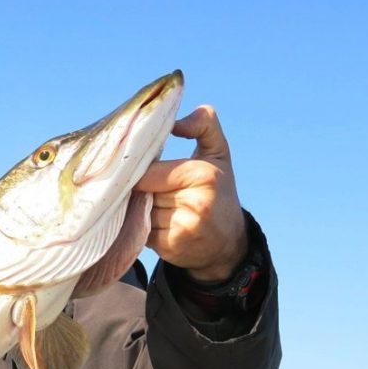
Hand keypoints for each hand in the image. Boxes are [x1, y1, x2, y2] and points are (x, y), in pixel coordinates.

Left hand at [135, 104, 247, 281]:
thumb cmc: (219, 191)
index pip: (148, 169)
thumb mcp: (218, 154)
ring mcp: (183, 228)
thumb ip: (204, 125)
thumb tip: (176, 121)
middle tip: (156, 191)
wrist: (228, 243)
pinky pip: (139, 230)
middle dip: (142, 190)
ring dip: (141, 209)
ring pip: (138, 210)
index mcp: (203, 174)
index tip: (144, 170)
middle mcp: (195, 202)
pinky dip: (142, 227)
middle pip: (142, 190)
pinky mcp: (171, 247)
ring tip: (161, 209)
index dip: (141, 170)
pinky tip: (160, 225)